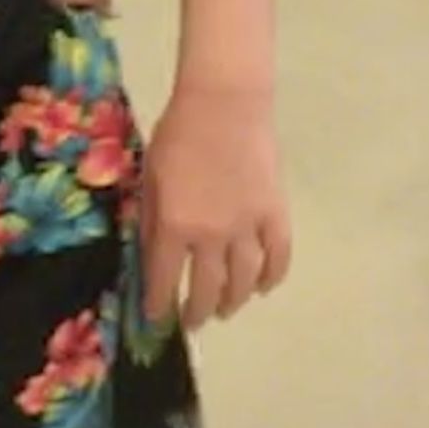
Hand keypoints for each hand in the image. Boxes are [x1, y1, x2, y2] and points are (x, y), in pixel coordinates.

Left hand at [138, 85, 291, 330]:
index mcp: (176, 225)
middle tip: (192, 322)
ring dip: (233, 301)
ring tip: (224, 310)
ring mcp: (249, 228)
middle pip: (206, 288)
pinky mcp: (276, 215)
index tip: (156, 318)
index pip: (164, 278)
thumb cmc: (178, 135)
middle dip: (196, 311)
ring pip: (244, 281)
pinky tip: (264, 288)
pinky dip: (273, 278)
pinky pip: (278, 257)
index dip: (159, 303)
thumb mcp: (150, 177)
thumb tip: (153, 255)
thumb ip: (152, 219)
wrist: (225, 105)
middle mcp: (213, 236)